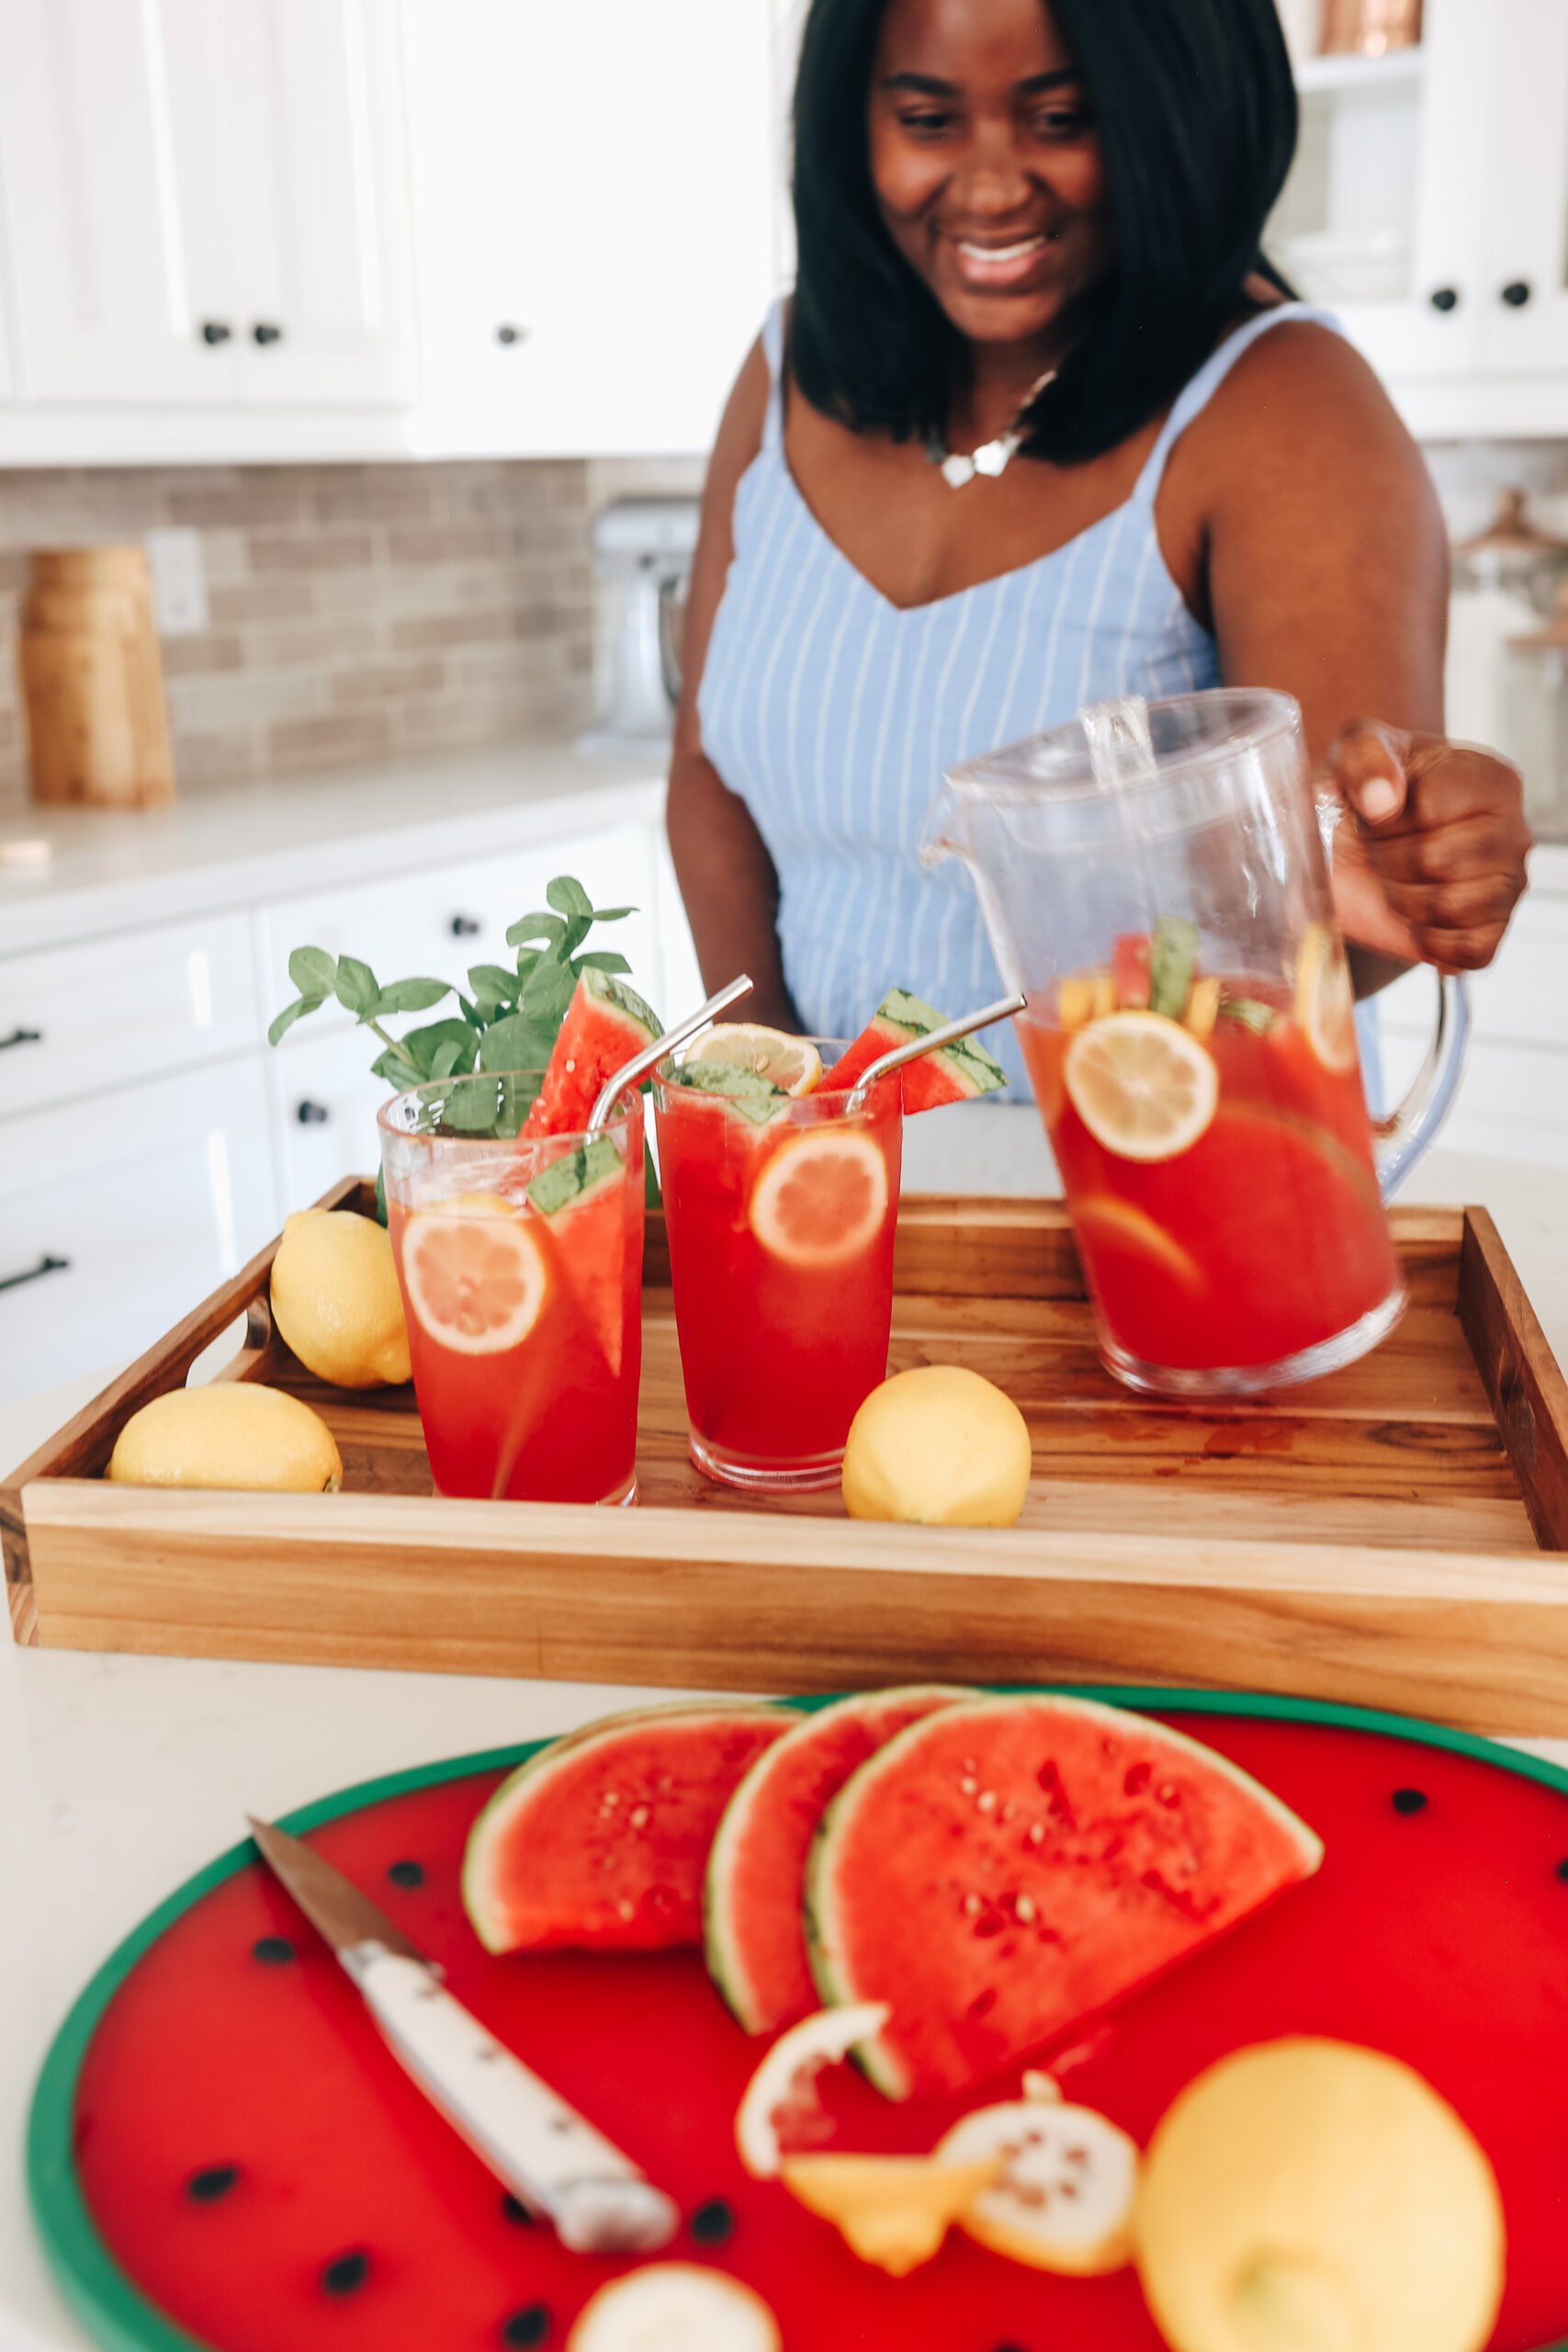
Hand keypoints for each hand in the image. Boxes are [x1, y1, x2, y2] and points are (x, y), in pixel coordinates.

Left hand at [1322, 721, 1532, 970]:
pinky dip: (1428, 941)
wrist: (1354, 847)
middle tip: (1382, 850)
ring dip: (1402, 900)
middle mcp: (1512, 831)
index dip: (1384, 820)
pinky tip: (1414, 916)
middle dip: (1389, 861)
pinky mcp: (1493, 930)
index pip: (1430, 809)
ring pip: (1448, 907)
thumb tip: (1383, 801)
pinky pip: (1466, 950)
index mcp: (1490, 779)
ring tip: (1398, 879)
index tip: (1377, 814)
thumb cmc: (1367, 793)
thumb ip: (1365, 758)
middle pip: (1437, 861)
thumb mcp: (1354, 753)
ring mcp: (1508, 884)